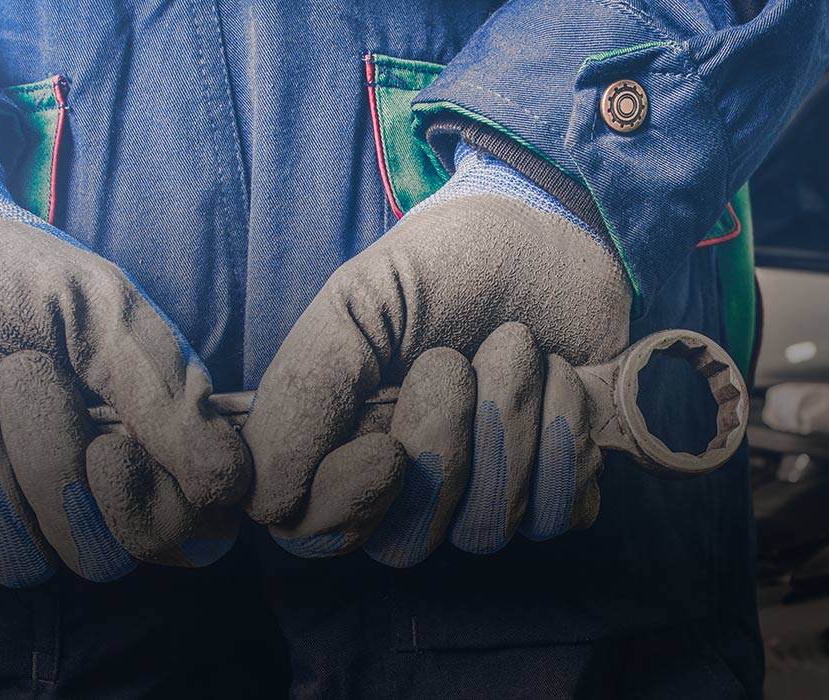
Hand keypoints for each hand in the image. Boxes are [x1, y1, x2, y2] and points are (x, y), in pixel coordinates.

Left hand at [0, 204, 246, 589]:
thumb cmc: (5, 273)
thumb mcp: (95, 305)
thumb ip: (164, 390)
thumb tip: (230, 486)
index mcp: (147, 445)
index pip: (184, 540)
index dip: (147, 511)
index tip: (108, 444)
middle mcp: (87, 494)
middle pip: (96, 559)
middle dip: (46, 465)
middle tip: (17, 373)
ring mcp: (12, 516)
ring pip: (19, 564)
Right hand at [243, 153, 631, 566]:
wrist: (546, 229)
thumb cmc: (442, 266)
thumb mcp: (356, 301)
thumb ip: (304, 388)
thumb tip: (263, 495)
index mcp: (340, 446)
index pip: (313, 535)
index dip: (347, 508)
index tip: (387, 448)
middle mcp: (408, 489)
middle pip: (406, 545)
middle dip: (443, 451)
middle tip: (453, 362)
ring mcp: (485, 496)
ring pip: (486, 531)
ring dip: (508, 424)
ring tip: (516, 346)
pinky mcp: (559, 488)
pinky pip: (560, 515)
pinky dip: (565, 436)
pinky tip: (560, 377)